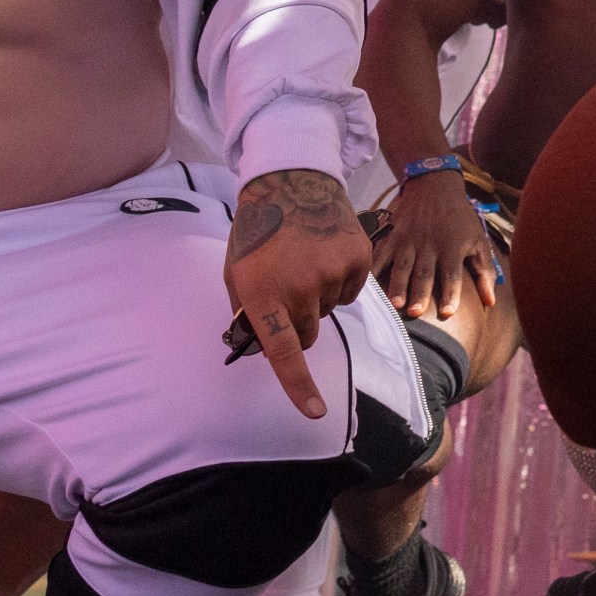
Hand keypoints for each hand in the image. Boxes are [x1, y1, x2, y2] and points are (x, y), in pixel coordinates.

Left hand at [224, 168, 373, 418]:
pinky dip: (341, 279)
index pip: (284, 351)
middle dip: (300, 320)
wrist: (291, 182)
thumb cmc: (257, 233)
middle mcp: (301, 287)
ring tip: (305, 258)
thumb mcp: (238, 273)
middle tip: (288, 284)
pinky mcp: (357, 259)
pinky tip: (325, 252)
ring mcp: (333, 272)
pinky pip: (352, 290)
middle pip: (310, 333)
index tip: (315, 413)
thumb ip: (249, 312)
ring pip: (331, 309)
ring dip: (320, 295)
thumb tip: (263, 346)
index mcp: (264, 294)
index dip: (299, 385)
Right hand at [372, 169, 500, 323]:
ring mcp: (409, 240)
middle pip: (424, 273)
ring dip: (397, 285)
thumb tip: (491, 302)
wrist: (436, 186)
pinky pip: (381, 253)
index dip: (451, 293)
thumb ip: (485, 272)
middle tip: (414, 312)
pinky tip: (367, 283)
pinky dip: (373, 268)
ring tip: (394, 303)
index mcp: (452, 247)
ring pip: (402, 266)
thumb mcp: (479, 241)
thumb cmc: (461, 219)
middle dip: (419, 293)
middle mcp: (430, 245)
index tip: (447, 313)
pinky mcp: (393, 235)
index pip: (452, 274)